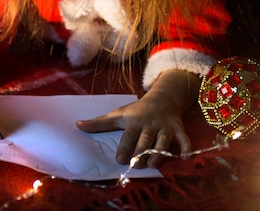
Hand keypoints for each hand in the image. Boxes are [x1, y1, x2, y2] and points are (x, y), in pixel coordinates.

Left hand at [76, 69, 199, 166]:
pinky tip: (185, 157)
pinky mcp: (178, 129)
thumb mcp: (118, 114)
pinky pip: (184, 138)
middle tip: (136, 165)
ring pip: (163, 142)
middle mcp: (150, 124)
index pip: (128, 136)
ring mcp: (165, 127)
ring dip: (159, 154)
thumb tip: (77, 125)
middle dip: (141, 153)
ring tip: (153, 165)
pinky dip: (186, 147)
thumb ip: (99, 123)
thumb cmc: (136, 110)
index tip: (119, 159)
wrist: (162, 98)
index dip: (124, 147)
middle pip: (145, 141)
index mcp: (134, 121)